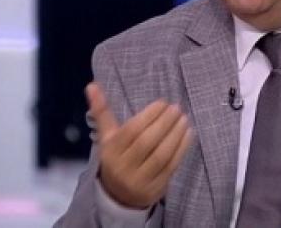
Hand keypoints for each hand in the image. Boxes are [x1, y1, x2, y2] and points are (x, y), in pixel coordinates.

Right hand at [85, 82, 192, 208]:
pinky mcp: (155, 188)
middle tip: (177, 108)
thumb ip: (102, 111)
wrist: (118, 195)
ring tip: (184, 119)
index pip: (131, 131)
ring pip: (161, 155)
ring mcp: (140, 180)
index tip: (163, 103)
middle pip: (147, 142)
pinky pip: (171, 166)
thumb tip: (92, 85)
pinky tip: (188, 134)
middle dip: (164, 123)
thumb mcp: (107, 136)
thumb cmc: (116, 156)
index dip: (149, 116)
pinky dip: (182, 149)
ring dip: (176, 135)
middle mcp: (123, 167)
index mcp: (110, 151)